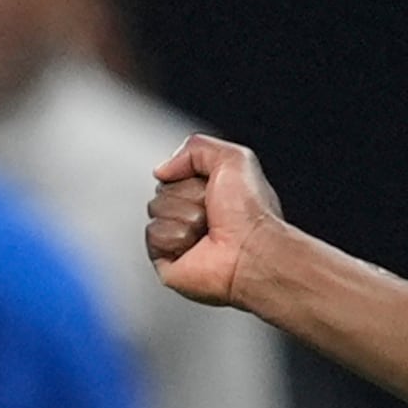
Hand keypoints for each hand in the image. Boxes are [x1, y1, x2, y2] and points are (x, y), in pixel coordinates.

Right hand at [147, 133, 291, 308]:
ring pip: (156, 210)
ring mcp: (180, 239)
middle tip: (213, 213)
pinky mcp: (168, 261)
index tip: (214, 188)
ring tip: (209, 230)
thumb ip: (197, 147)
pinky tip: (197, 247)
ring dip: (184, 215)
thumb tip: (162, 171)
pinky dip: (175, 236)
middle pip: (162, 191)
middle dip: (187, 196)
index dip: (190, 177)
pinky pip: (153, 234)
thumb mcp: (234, 158)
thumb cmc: (252, 212)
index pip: (173, 174)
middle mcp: (194, 216)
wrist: (254, 250)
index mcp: (209, 195)